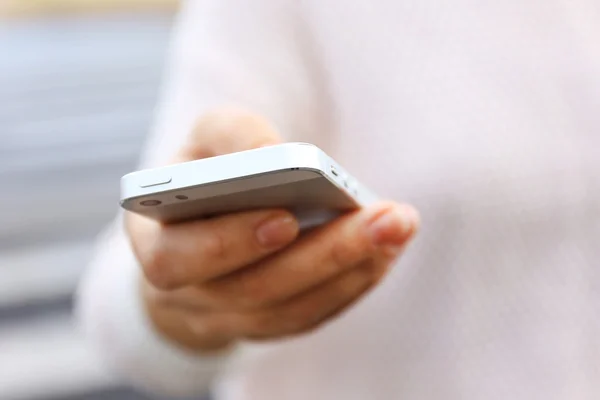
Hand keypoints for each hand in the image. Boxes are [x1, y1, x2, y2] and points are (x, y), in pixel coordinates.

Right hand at [126, 110, 419, 351]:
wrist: (206, 224)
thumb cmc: (205, 175)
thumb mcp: (204, 140)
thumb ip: (231, 135)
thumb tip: (273, 154)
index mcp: (155, 243)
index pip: (175, 260)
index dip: (229, 243)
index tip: (286, 215)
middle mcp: (190, 293)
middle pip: (251, 291)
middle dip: (322, 255)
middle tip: (383, 217)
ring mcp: (230, 316)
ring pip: (289, 311)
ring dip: (350, 269)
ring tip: (397, 225)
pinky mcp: (269, 322)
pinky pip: (311, 316)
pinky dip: (352, 284)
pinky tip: (385, 250)